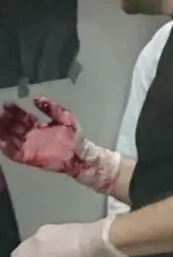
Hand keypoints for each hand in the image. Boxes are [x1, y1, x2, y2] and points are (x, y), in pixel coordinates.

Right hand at [0, 99, 120, 193]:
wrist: (81, 154)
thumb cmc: (74, 136)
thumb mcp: (64, 116)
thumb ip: (51, 107)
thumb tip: (35, 98)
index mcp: (39, 126)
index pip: (23, 117)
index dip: (15, 111)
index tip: (6, 104)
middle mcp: (32, 136)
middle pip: (14, 127)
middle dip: (5, 120)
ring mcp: (30, 147)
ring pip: (11, 139)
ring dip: (3, 132)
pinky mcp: (30, 158)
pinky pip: (15, 153)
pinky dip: (7, 148)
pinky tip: (1, 142)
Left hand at [10, 215, 127, 256]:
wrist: (93, 240)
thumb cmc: (92, 239)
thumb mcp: (75, 237)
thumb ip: (67, 244)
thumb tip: (71, 252)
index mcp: (48, 231)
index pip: (32, 243)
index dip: (30, 253)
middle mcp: (37, 238)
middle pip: (19, 252)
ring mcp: (34, 250)